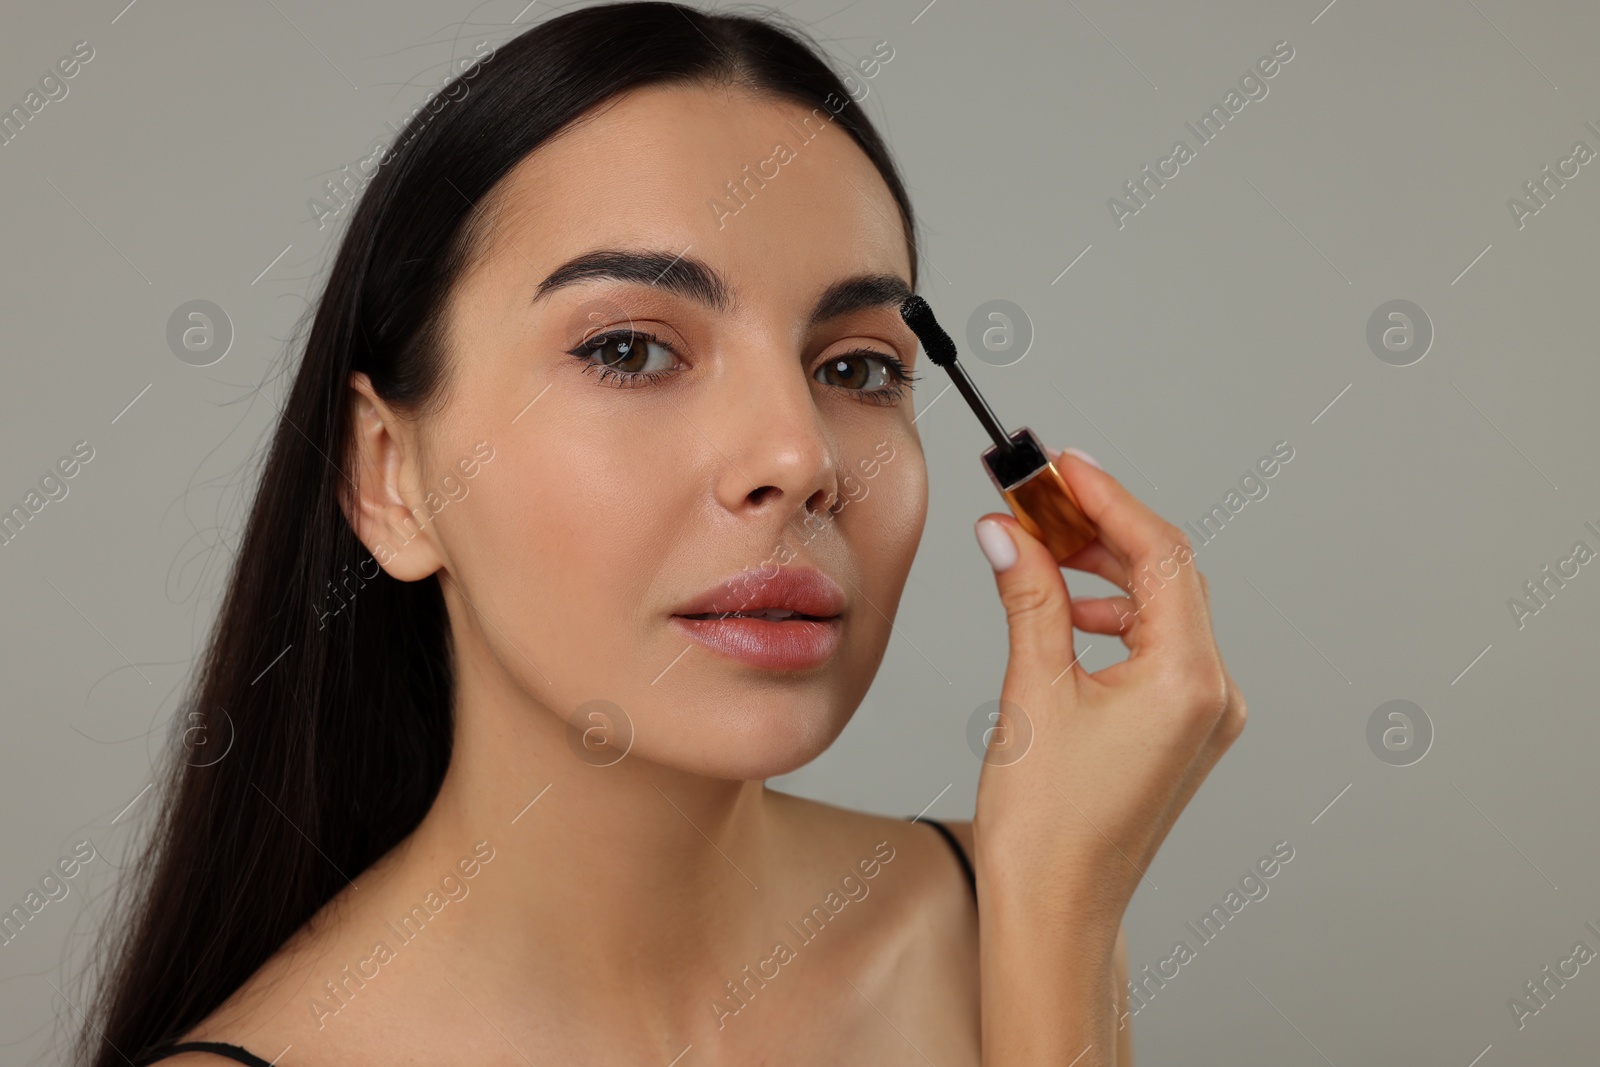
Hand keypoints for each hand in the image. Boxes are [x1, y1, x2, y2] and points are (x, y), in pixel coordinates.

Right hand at [970, 445, 1245, 930]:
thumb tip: (1009, 533)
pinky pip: (1156, 646)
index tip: (1060, 465)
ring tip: (1038, 547)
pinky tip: (1062, 609)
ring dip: (1101, 570)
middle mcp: (1213, 693)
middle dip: (1098, 529)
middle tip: (1034, 498)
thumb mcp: (1033, 691)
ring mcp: (1204, 714)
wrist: (1057, 910)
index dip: (1106, 497)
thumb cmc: (1048, 828)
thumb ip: (1029, 596)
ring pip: (1161, 607)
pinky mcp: (1182, 729)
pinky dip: (1110, 615)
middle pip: (1166, 574)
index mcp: (1189, 680)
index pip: (1160, 553)